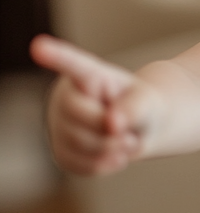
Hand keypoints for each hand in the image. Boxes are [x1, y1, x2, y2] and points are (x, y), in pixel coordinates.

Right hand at [31, 34, 148, 175]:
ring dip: (113, 148)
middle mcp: (64, 98)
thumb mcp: (147, 101)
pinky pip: (83, 165)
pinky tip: (115, 153)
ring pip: (81, 144)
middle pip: (80, 116)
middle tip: (130, 129)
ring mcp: (58, 126)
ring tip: (126, 138)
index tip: (39, 46)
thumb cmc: (141, 107)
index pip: (72, 65)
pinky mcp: (61, 152)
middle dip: (111, 127)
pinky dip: (107, 164)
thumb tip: (112, 124)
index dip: (56, 56)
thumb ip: (134, 107)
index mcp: (88, 76)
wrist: (137, 129)